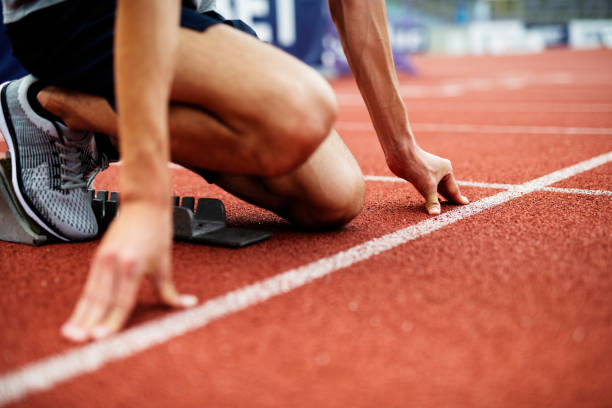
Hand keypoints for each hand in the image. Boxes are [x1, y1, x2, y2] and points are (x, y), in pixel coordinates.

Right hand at [61, 201, 196, 341]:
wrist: (144, 204)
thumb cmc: (156, 231)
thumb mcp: (164, 262)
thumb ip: (169, 290)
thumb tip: (187, 306)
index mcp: (132, 265)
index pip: (122, 300)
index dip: (111, 320)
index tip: (101, 338)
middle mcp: (114, 263)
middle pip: (100, 299)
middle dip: (89, 322)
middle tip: (79, 342)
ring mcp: (103, 260)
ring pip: (90, 294)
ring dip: (80, 316)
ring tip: (71, 335)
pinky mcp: (97, 258)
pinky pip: (89, 286)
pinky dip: (83, 303)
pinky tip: (77, 318)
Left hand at [387, 145, 468, 214]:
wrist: (400, 155)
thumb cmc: (417, 167)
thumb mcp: (427, 187)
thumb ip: (432, 201)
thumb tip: (435, 214)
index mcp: (447, 170)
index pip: (453, 189)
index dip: (459, 198)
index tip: (466, 204)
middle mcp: (440, 171)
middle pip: (446, 189)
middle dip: (450, 199)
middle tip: (457, 209)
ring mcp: (429, 172)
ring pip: (436, 188)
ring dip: (440, 197)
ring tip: (446, 207)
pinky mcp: (419, 174)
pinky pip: (427, 187)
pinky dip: (430, 195)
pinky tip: (430, 200)